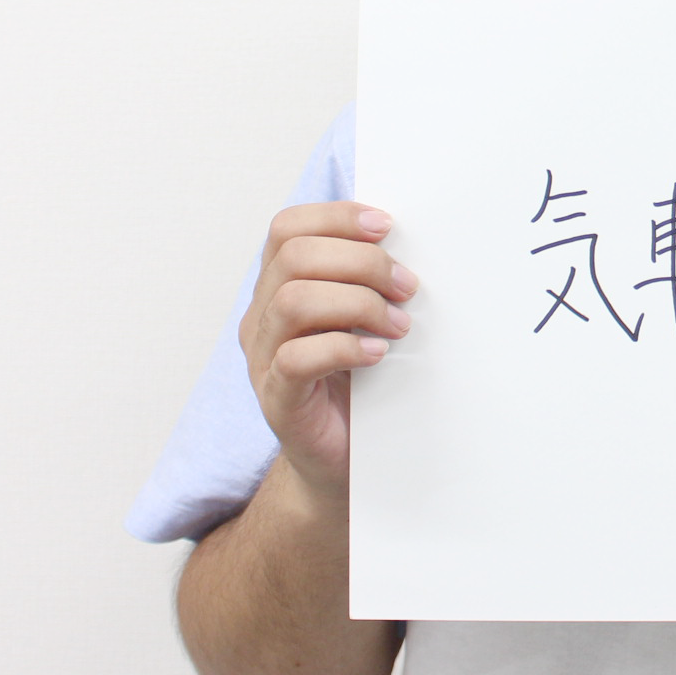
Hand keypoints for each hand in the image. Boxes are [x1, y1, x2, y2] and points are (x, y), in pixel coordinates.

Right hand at [240, 203, 418, 502]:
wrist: (341, 458)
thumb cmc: (359, 380)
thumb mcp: (364, 318)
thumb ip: (370, 279)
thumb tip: (414, 237)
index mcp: (277, 286)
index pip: (287, 228)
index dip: (336, 216)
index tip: (388, 226)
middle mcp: (261, 317)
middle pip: (294, 257)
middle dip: (362, 262)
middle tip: (408, 287)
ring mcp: (263, 359)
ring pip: (293, 301)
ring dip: (358, 303)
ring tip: (399, 324)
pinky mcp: (277, 399)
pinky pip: (296, 359)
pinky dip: (345, 347)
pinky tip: (379, 353)